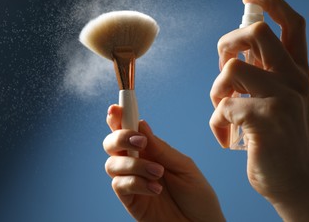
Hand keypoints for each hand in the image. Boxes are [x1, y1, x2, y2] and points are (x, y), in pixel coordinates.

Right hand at [104, 104, 224, 221]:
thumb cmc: (197, 196)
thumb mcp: (183, 166)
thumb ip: (160, 148)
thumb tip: (141, 124)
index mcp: (151, 150)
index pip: (129, 130)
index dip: (118, 117)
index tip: (115, 107)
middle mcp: (137, 163)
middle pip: (111, 143)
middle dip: (119, 136)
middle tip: (139, 142)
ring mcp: (132, 182)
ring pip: (112, 163)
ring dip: (134, 164)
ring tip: (158, 173)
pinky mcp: (130, 200)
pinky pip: (120, 185)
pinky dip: (136, 183)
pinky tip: (156, 189)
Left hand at [209, 0, 308, 220]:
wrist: (297, 183)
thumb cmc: (280, 141)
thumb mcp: (280, 102)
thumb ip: (262, 77)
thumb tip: (232, 55)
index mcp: (298, 73)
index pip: (292, 22)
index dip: (270, 2)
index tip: (248, 0)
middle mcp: (294, 80)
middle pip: (256, 32)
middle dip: (227, 43)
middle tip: (223, 69)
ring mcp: (282, 99)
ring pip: (232, 69)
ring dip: (217, 90)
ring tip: (222, 110)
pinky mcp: (265, 120)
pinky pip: (224, 106)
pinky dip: (216, 122)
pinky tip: (225, 137)